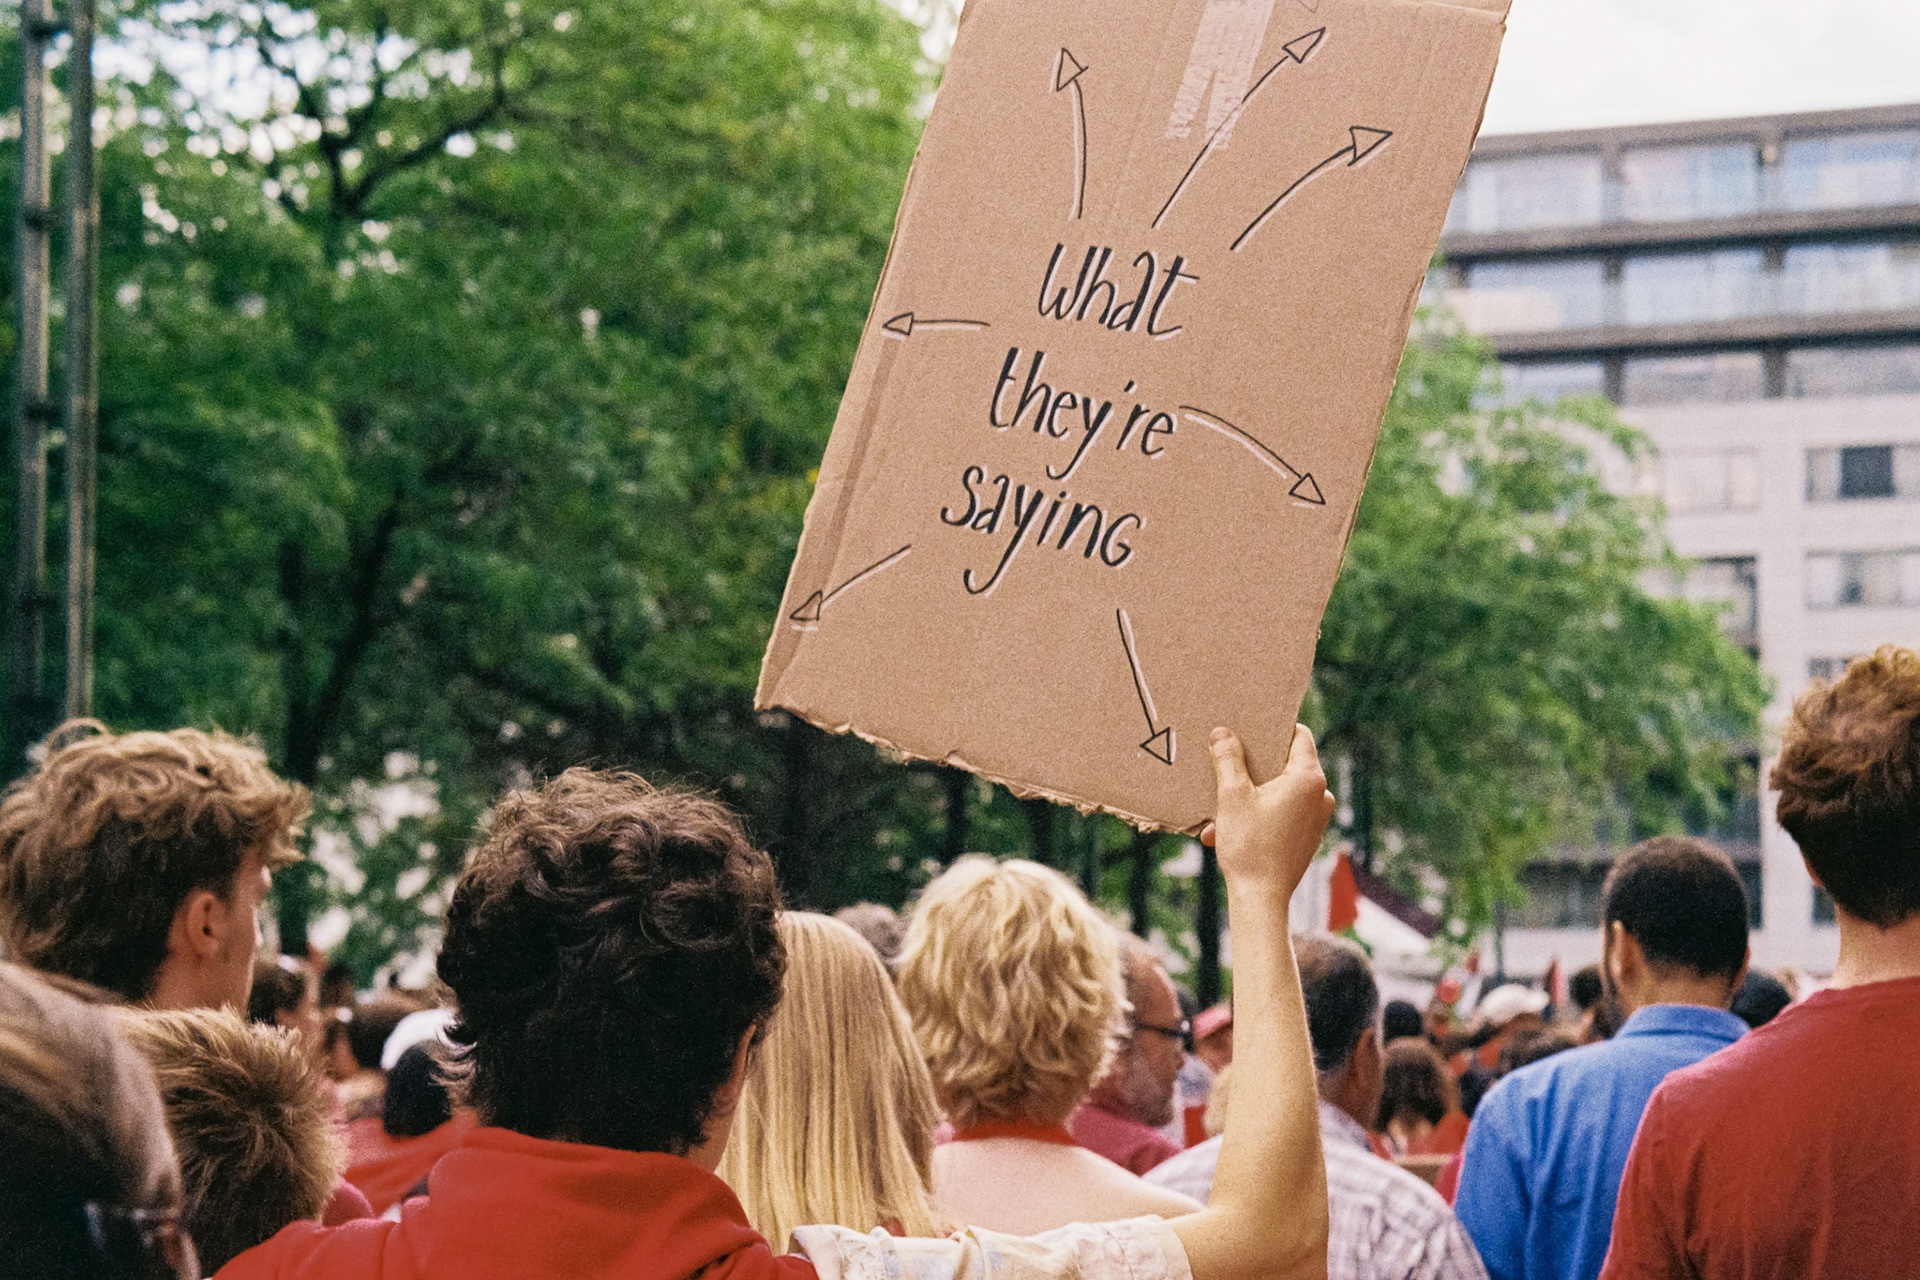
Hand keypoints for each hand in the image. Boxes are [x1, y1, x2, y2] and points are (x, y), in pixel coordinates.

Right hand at [1201, 725, 1334, 897]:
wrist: (1261, 899)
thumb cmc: (1249, 846)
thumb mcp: (1232, 796)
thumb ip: (1228, 759)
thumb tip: (1222, 733)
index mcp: (1309, 778)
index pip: (1298, 735)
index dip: (1273, 727)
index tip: (1250, 726)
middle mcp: (1321, 796)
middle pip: (1287, 763)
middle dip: (1254, 764)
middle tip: (1227, 760)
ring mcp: (1317, 818)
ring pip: (1281, 790)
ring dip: (1250, 793)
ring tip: (1220, 805)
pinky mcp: (1308, 836)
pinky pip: (1284, 812)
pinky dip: (1259, 813)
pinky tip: (1228, 826)